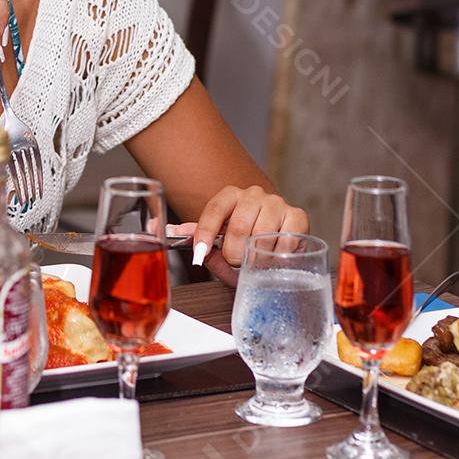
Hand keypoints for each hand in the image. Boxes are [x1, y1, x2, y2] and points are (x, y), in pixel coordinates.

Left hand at [177, 186, 308, 287]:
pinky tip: (275, 257)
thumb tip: (161, 227)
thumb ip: (196, 236)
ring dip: (256, 258)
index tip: (200, 253)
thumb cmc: (245, 239)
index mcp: (231, 195)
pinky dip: (277, 257)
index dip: (205, 233)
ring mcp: (277, 203)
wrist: (277, 237)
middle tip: (236, 264)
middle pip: (238, 227)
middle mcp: (254, 194)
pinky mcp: (298, 216)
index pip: (214, 210)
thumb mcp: (220, 239)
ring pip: (262, 237)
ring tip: (256, 262)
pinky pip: (284, 241)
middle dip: (234, 254)